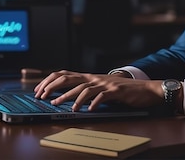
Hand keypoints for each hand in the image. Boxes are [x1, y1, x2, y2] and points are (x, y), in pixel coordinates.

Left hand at [33, 70, 163, 111]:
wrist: (145, 88)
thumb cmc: (122, 91)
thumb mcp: (101, 87)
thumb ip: (87, 90)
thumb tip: (69, 97)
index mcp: (90, 77)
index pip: (65, 74)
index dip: (50, 81)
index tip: (39, 90)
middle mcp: (95, 78)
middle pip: (70, 79)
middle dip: (54, 87)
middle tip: (44, 97)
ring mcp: (105, 84)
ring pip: (83, 88)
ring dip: (70, 97)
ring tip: (61, 105)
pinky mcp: (116, 91)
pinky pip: (102, 96)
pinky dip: (93, 102)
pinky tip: (88, 109)